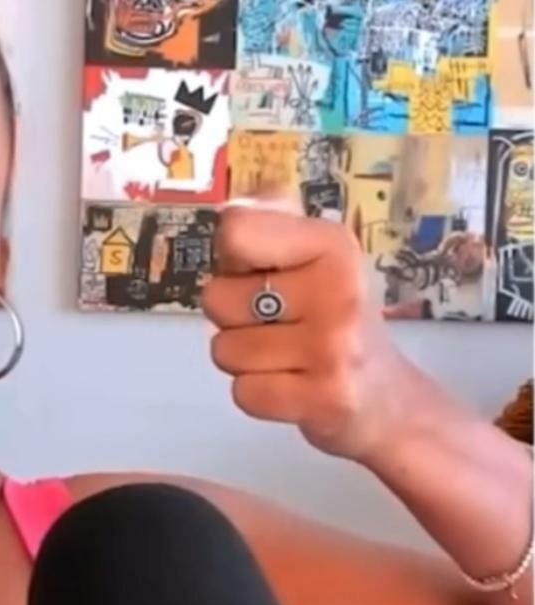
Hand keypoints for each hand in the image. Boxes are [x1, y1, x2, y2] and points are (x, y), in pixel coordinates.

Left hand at [202, 200, 413, 462]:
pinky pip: (243, 393)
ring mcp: (334, 348)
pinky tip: (291, 384)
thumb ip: (269, 220)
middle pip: (216, 298)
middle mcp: (338, 291)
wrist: (389, 398)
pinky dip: (257, 394)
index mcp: (333, 245)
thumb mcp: (315, 256)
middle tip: (277, 324)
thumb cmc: (335, 318)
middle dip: (233, 316)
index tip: (261, 272)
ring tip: (286, 356)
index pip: (235, 231)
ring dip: (244, 358)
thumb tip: (232, 205)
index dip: (232, 258)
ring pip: (224, 350)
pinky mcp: (325, 400)